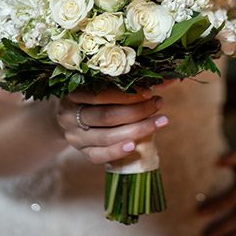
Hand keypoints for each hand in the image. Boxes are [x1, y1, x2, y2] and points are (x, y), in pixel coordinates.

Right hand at [55, 85, 169, 164]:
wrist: (72, 118)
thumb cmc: (94, 98)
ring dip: (137, 130)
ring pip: (106, 136)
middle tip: (158, 104)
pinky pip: (99, 156)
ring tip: (159, 121)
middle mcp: (69, 115)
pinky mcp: (81, 153)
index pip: (100, 94)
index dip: (127, 94)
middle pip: (106, 116)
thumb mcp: (102, 86)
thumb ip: (127, 83)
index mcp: (72, 93)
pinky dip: (117, 151)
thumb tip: (166, 80)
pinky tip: (135, 146)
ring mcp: (74, 136)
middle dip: (137, 111)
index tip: (149, 91)